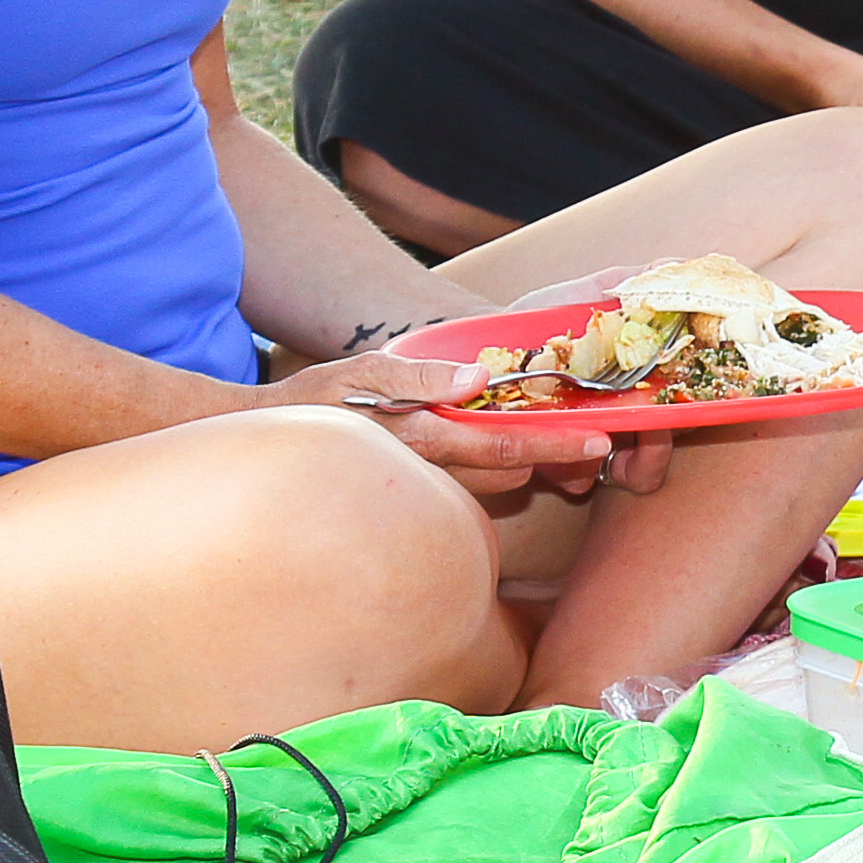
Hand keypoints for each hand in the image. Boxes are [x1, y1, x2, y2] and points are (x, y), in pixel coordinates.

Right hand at [252, 353, 634, 489]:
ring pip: (491, 483)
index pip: (503, 446)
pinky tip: (505, 448)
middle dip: (547, 458)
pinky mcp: (416, 488)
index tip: (599, 442)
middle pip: (507, 471)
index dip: (555, 446)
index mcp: (423, 437)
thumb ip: (418, 377)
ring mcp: (423, 485)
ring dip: (521, 464)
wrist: (263, 448)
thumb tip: (477, 377)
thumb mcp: (360, 374)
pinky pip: (468, 483)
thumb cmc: (312, 403)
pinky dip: (492, 467)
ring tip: (559, 442)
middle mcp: (429, 470)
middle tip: (591, 440)